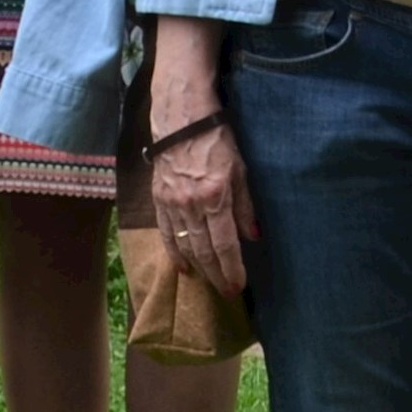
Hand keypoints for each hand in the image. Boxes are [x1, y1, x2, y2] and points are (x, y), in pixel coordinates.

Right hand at [151, 108, 257, 301]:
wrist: (181, 119)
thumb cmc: (217, 139)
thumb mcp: (240, 169)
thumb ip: (246, 206)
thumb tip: (253, 237)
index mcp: (215, 196)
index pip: (224, 244)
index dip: (231, 269)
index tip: (238, 286)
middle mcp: (191, 204)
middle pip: (204, 250)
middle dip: (216, 275)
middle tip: (226, 293)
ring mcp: (172, 203)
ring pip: (185, 245)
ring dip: (198, 268)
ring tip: (209, 284)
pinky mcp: (158, 199)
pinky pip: (166, 233)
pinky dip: (174, 252)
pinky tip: (182, 268)